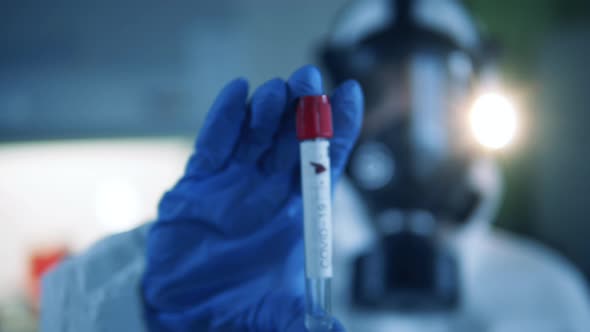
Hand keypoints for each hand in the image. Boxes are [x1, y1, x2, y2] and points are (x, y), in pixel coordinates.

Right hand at [142, 65, 362, 330]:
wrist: (180, 310)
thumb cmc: (232, 306)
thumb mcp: (274, 316)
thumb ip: (302, 322)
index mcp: (298, 214)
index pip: (327, 162)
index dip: (340, 128)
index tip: (351, 93)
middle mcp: (270, 190)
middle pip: (295, 137)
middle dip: (305, 106)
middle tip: (310, 80)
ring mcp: (235, 181)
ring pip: (257, 132)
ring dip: (269, 108)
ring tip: (277, 94)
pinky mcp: (200, 182)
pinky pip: (214, 141)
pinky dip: (224, 117)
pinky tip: (237, 93)